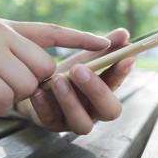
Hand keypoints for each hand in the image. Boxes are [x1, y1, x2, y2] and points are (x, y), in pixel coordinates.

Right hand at [0, 19, 110, 124]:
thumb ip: (20, 58)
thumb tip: (53, 71)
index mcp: (5, 28)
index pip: (52, 30)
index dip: (81, 38)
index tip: (107, 43)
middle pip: (43, 66)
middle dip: (32, 86)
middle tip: (6, 88)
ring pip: (25, 83)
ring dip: (10, 97)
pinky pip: (3, 96)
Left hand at [15, 28, 135, 133]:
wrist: (32, 84)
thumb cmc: (63, 72)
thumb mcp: (81, 59)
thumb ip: (101, 48)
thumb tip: (124, 33)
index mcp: (102, 91)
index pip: (117, 85)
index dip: (121, 72)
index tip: (125, 58)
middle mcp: (92, 109)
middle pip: (109, 111)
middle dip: (97, 90)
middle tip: (79, 69)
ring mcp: (72, 120)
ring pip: (82, 124)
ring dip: (71, 101)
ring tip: (57, 79)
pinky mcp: (50, 124)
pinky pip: (50, 120)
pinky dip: (44, 105)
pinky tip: (37, 90)